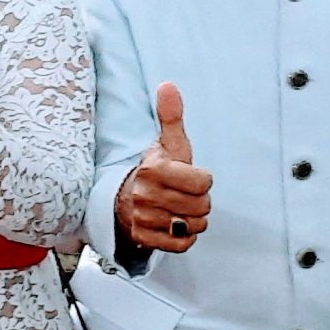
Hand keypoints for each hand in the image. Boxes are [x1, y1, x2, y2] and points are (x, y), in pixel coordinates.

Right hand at [116, 83, 212, 253]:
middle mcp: (145, 194)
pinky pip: (182, 244)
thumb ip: (171, 117)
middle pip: (202, 206)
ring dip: (191, 220)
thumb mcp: (168, 144)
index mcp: (154, 169)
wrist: (124, 199)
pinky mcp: (143, 238)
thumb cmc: (156, 171)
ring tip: (177, 210)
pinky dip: (183, 238)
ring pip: (192, 225)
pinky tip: (173, 226)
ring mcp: (143, 218)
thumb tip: (168, 85)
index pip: (204, 183)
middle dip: (199, 202)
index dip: (204, 180)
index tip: (190, 177)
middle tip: (184, 195)